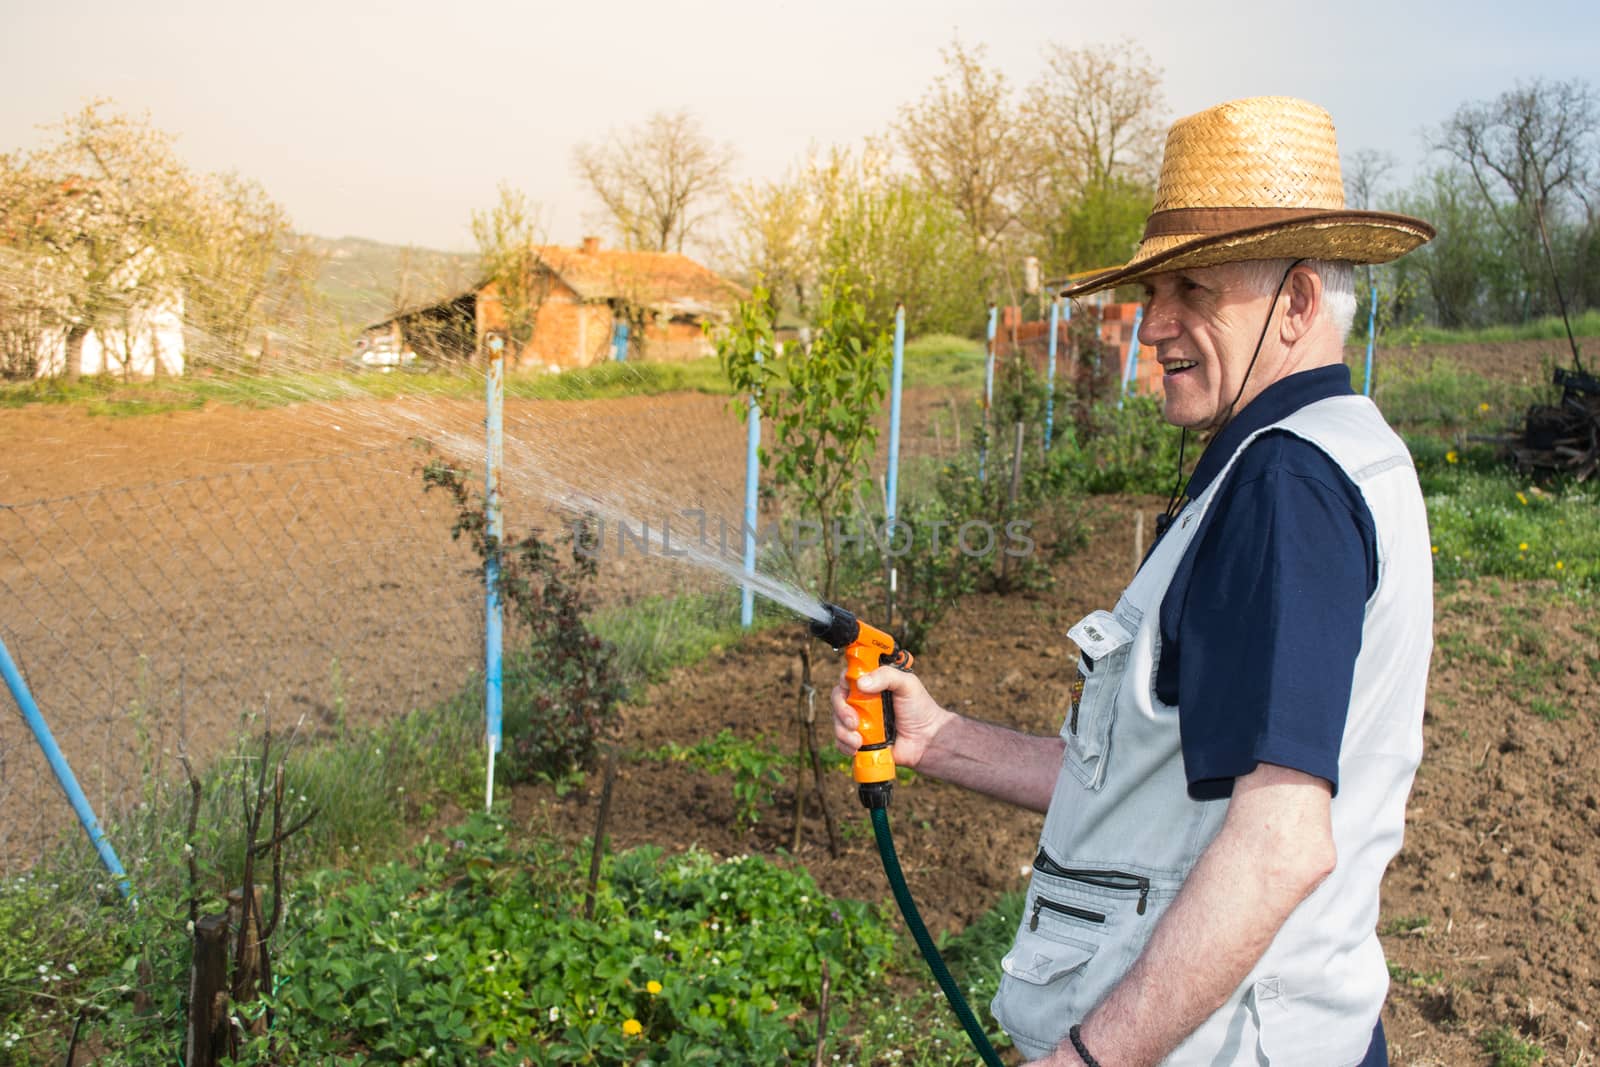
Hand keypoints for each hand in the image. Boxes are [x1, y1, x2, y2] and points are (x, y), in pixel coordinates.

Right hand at [830, 665, 954, 771]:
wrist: (927, 741)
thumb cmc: (920, 709)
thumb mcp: (907, 684)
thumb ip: (886, 676)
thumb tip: (861, 684)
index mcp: (872, 684)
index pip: (847, 678)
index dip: (844, 684)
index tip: (851, 692)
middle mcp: (863, 701)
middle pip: (838, 700)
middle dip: (841, 711)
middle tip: (854, 722)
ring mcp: (860, 721)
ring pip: (837, 722)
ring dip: (843, 732)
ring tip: (859, 741)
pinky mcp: (860, 740)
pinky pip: (841, 742)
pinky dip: (844, 745)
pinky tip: (856, 749)